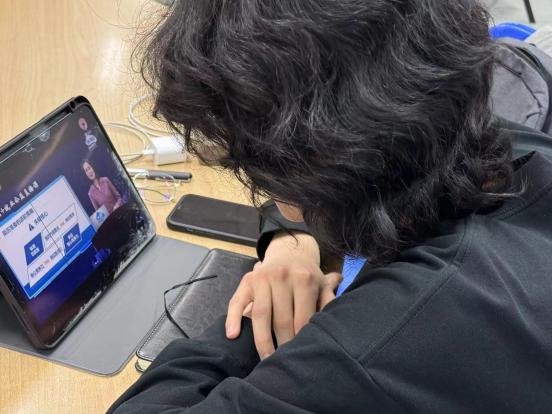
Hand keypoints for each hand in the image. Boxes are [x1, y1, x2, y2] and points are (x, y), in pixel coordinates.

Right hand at [225, 232, 341, 358]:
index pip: (303, 318)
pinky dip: (233, 318)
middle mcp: (282, 276)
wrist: (289, 252)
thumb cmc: (307, 275)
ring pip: (261, 315)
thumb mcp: (322, 284)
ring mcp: (263, 278)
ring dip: (262, 341)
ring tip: (267, 360)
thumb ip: (330, 301)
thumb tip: (339, 318)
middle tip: (284, 363)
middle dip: (283, 344)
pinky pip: (237, 301)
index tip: (300, 357)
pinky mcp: (247, 280)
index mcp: (304, 279)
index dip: (301, 340)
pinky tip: (233, 335)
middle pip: (281, 319)